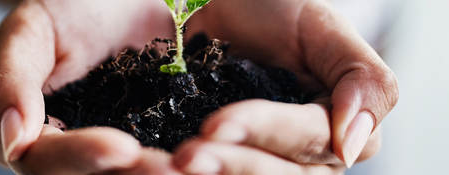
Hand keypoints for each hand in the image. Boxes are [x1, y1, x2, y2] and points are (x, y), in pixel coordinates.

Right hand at [0, 0, 180, 173]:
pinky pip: (163, 153)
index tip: (122, 147)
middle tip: (170, 168)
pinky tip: (205, 157)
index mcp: (36, 127)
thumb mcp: (31, 31)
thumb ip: (11, 80)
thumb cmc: (71, 7)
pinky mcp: (152, 134)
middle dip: (131, 174)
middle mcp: (73, 143)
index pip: (44, 159)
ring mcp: (114, 142)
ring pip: (128, 174)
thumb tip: (13, 138)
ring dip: (157, 173)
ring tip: (193, 166)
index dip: (79, 158)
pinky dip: (183, 160)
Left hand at [173, 0, 397, 173]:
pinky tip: (160, 168)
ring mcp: (260, 158)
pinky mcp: (226, 155)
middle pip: (275, 174)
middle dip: (232, 165)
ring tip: (170, 167)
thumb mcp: (325, 30)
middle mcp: (302, 155)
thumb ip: (362, 79)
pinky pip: (215, 170)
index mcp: (335, 125)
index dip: (265, 132)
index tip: (217, 126)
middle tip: (187, 157)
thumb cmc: (280, 11)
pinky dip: (178, 172)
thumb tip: (353, 142)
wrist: (230, 9)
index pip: (307, 138)